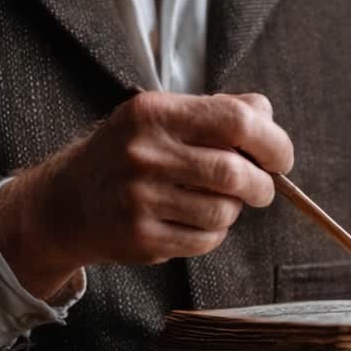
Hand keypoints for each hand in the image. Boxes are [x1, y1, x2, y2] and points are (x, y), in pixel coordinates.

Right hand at [0, 91, 292, 299]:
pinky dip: (213, 233)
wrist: (69, 201)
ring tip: (216, 202)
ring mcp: (139, 198)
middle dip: (262, 185)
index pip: (235, 121)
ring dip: (234, 210)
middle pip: (235, 172)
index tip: (280, 158)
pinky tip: (193, 221)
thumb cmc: (129, 153)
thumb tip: (265, 114)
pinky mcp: (140, 237)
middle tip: (261, 188)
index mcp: (155, 113)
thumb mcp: (162, 118)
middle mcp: (144, 153)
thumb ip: (217, 110)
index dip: (272, 141)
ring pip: (224, 211)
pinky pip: (206, 240)